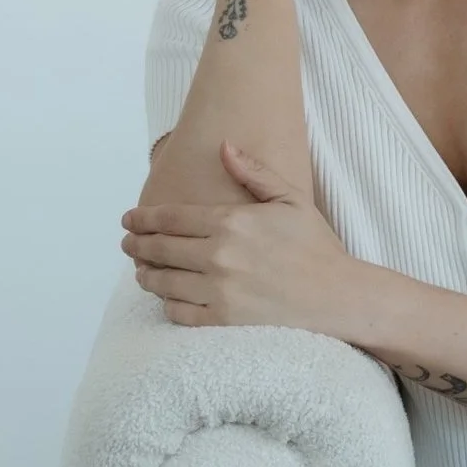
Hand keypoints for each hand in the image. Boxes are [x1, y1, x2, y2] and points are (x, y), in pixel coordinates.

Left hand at [121, 145, 362, 332]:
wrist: (339, 297)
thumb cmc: (316, 247)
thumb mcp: (290, 200)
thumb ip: (254, 172)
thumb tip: (224, 146)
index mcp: (231, 222)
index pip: (169, 218)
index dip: (142, 218)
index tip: (129, 220)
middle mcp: (219, 255)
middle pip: (159, 249)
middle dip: (136, 245)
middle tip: (127, 244)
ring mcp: (219, 290)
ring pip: (163, 282)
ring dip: (146, 276)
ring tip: (142, 273)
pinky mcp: (223, 320)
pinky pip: (179, 313)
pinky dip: (167, 305)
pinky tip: (167, 299)